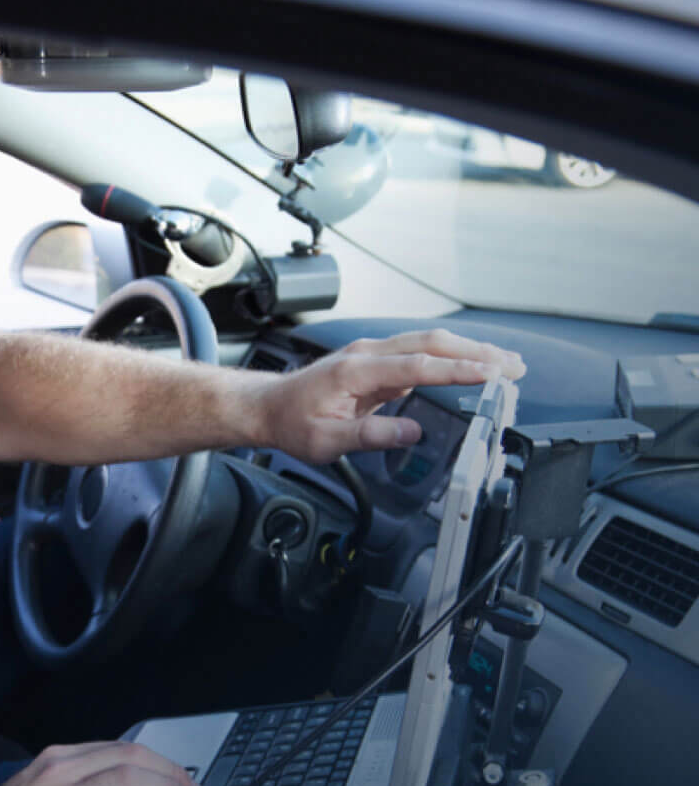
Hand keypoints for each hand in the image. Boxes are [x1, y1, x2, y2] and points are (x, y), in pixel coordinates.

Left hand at [259, 329, 526, 464]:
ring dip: (469, 351)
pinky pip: (420, 354)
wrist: (269, 407)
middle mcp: (367, 354)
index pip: (417, 366)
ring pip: (429, 344)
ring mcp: (372, 354)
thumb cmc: (293, 424)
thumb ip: (370, 436)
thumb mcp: (326, 441)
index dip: (457, 370)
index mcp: (356, 370)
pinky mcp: (376, 362)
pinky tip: (473, 367)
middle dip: (477, 353)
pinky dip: (450, 358)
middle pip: (432, 344)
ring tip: (507, 363)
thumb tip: (412, 433)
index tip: (492, 374)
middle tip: (515, 366)